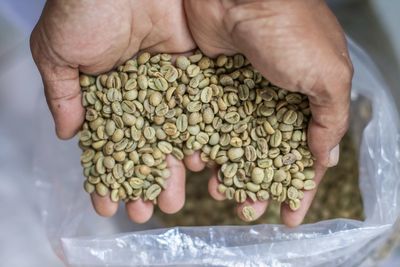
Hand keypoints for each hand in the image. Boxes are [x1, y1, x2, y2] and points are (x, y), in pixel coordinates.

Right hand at [30, 0, 202, 222]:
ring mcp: (171, 86)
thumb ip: (63, 95)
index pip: (111, 144)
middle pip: (146, 147)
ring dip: (173, 170)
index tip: (108, 204)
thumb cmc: (85, 8)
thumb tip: (68, 134)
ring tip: (171, 201)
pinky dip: (203, 138)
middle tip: (145, 212)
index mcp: (109, 94)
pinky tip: (201, 165)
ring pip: (175, 137)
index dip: (109, 175)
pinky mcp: (197, 72)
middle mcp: (142, 95)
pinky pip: (202, 111)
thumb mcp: (58, 53)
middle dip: (145, 181)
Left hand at [185, 0, 352, 225]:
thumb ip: (330, 118)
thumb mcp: (327, 75)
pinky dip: (203, 146)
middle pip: (265, 156)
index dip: (300, 187)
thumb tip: (326, 158)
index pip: (306, 154)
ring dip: (228, 172)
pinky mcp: (211, 88)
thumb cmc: (290, 30)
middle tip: (248, 211)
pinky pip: (206, 126)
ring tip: (219, 194)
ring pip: (233, 146)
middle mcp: (274, 100)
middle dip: (257, 186)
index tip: (291, 216)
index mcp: (307, 100)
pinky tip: (196, 165)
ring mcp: (240, 96)